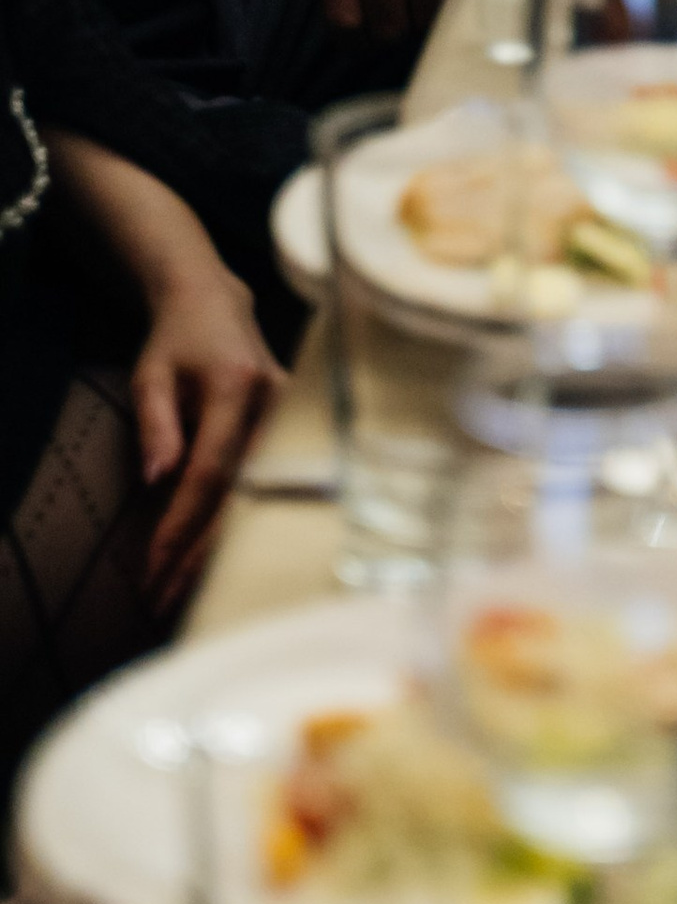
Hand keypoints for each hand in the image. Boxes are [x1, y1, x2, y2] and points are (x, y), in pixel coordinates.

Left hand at [132, 261, 283, 610]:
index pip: (210, 470)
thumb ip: (155, 425)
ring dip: (222, 549)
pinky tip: (219, 561)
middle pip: (242, 495)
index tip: (152, 566)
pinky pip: (270, 488)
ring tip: (185, 591)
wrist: (215, 305)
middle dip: (201, 553)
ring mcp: (295, 418)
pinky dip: (242, 527)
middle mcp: (277, 405)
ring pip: (261, 499)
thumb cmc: (176, 342)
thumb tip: (158, 482)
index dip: (181, 522)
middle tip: (163, 598)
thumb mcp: (151, 375)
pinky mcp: (298, 431)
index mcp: (238, 387)